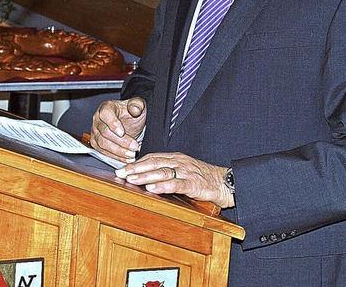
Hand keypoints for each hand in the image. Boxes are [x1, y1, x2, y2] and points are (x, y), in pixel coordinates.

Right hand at [90, 97, 145, 161]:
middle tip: (134, 146)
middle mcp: (97, 119)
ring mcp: (95, 131)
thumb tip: (135, 109)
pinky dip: (114, 156)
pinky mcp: (96, 142)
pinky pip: (102, 151)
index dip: (113, 124)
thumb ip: (137, 104)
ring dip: (118, 151)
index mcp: (106, 107)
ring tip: (131, 154)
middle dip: (121, 142)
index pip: (106, 115)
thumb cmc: (130, 112)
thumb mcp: (138, 105)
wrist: (128, 121)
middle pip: (105, 132)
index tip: (122, 132)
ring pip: (103, 144)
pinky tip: (125, 158)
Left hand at [115, 152, 234, 208]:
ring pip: (162, 171)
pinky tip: (152, 189)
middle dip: (135, 167)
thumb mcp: (184, 171)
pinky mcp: (193, 184)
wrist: (226, 182)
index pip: (152, 157)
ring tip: (131, 179)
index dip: (136, 162)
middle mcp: (179, 162)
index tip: (122, 167)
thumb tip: (146, 177)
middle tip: (120, 172)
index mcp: (176, 158)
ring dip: (144, 176)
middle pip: (153, 162)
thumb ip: (168, 172)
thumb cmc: (203, 178)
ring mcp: (186, 172)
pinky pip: (176, 184)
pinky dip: (162, 186)